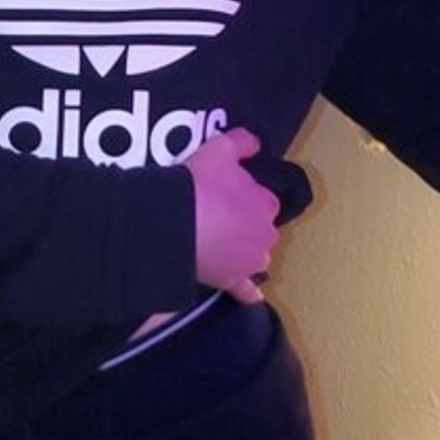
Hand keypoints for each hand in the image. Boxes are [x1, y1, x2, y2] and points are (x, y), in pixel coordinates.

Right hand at [183, 127, 279, 303]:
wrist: (174, 223)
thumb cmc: (197, 185)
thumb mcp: (218, 149)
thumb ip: (241, 142)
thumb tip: (255, 143)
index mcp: (265, 202)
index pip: (263, 199)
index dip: (244, 197)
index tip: (225, 196)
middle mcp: (265, 233)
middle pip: (260, 228)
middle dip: (245, 224)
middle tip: (216, 218)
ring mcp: (250, 259)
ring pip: (255, 255)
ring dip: (245, 251)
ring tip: (221, 246)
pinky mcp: (232, 280)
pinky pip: (245, 290)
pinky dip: (248, 293)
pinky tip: (252, 298)